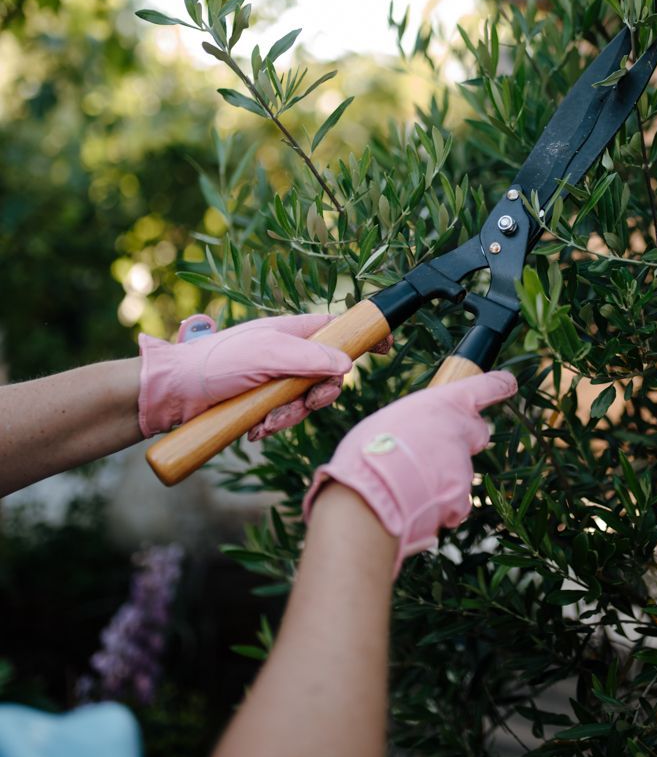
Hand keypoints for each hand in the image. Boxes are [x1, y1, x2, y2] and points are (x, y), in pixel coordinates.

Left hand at [138, 313, 356, 438]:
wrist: (173, 394)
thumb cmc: (216, 364)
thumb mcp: (266, 355)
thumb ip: (309, 358)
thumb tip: (347, 364)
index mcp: (291, 331)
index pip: (337, 327)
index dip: (361, 336)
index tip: (384, 347)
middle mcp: (286, 353)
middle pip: (328, 374)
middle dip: (317, 395)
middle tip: (304, 403)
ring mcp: (274, 379)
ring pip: (306, 401)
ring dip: (289, 416)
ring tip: (263, 422)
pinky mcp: (261, 404)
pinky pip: (283, 418)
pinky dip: (272, 426)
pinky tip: (253, 429)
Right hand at [303, 370, 516, 573]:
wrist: (373, 492)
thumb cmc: (368, 451)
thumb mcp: (385, 423)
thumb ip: (409, 426)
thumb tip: (408, 442)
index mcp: (444, 403)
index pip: (483, 387)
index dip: (498, 385)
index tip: (509, 383)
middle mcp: (461, 431)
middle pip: (477, 432)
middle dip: (463, 440)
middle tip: (433, 450)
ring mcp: (464, 466)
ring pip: (459, 472)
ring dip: (440, 478)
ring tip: (405, 485)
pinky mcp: (462, 498)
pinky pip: (454, 503)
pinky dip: (440, 507)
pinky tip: (415, 507)